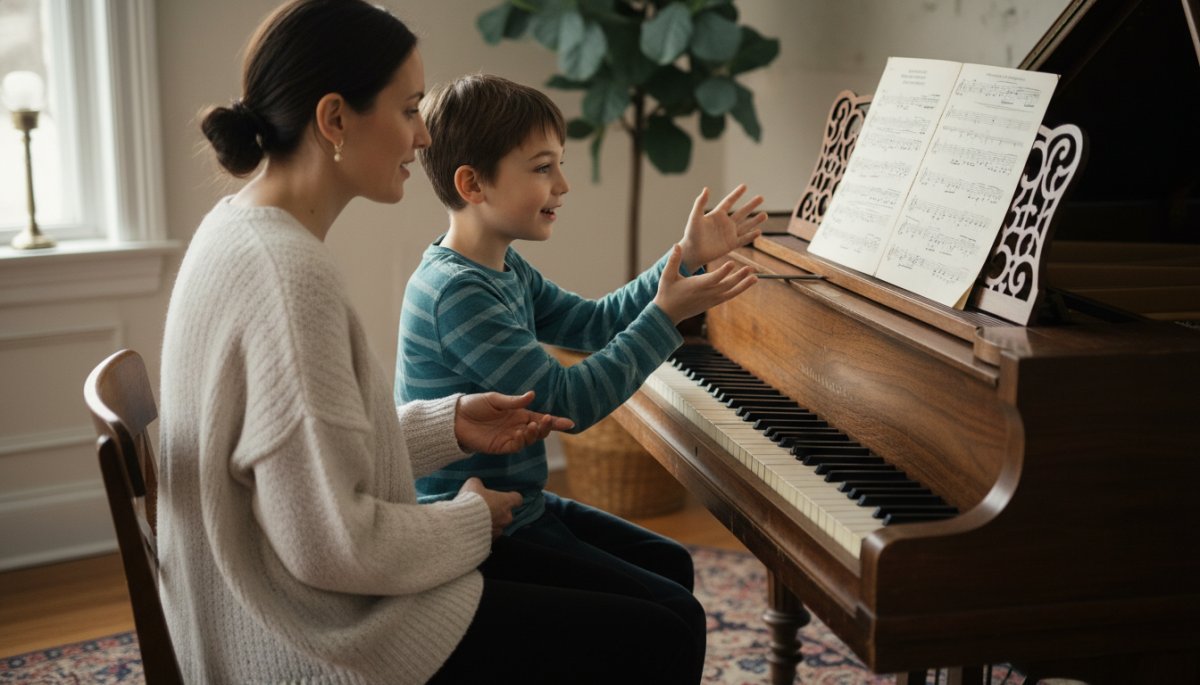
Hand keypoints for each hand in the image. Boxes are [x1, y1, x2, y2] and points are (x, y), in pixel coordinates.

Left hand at [454, 391, 574, 453]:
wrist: (455, 419)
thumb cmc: (474, 405)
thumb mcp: (495, 399)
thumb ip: (514, 401)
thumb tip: (532, 395)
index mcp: (517, 414)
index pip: (540, 418)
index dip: (555, 422)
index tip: (570, 424)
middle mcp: (516, 426)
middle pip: (539, 430)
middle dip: (548, 427)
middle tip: (549, 420)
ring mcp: (509, 437)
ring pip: (530, 439)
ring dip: (535, 434)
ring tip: (534, 425)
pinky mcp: (500, 447)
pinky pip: (516, 446)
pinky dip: (522, 441)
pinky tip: (520, 433)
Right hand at [459, 477, 521, 538]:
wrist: (460, 524)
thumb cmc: (470, 502)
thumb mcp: (473, 485)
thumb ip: (479, 485)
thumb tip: (477, 486)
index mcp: (505, 502)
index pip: (517, 499)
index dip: (512, 497)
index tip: (506, 497)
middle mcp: (506, 517)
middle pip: (507, 514)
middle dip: (498, 512)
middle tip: (485, 509)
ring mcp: (499, 531)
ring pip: (498, 526)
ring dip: (490, 523)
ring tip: (476, 520)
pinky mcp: (490, 541)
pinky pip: (489, 536)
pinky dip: (483, 533)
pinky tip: (472, 529)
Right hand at [652, 243, 756, 323]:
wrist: (668, 313)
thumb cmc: (667, 292)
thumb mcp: (667, 276)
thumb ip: (673, 260)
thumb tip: (677, 245)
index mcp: (696, 286)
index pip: (712, 279)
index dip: (723, 272)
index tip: (732, 263)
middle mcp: (706, 294)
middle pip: (726, 285)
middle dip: (739, 277)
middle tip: (751, 268)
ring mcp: (711, 300)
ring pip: (730, 292)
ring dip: (743, 284)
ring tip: (755, 277)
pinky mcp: (713, 303)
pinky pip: (729, 296)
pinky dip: (739, 290)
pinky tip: (748, 283)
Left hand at [678, 184, 766, 271]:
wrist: (692, 252)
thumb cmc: (691, 234)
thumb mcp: (695, 217)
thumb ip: (700, 203)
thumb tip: (706, 188)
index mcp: (717, 215)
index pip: (729, 202)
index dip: (736, 194)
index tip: (744, 186)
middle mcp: (725, 223)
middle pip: (741, 212)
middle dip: (751, 205)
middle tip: (761, 197)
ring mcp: (729, 234)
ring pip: (745, 225)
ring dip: (755, 220)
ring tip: (765, 215)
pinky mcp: (731, 244)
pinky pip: (743, 239)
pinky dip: (751, 236)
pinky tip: (759, 232)